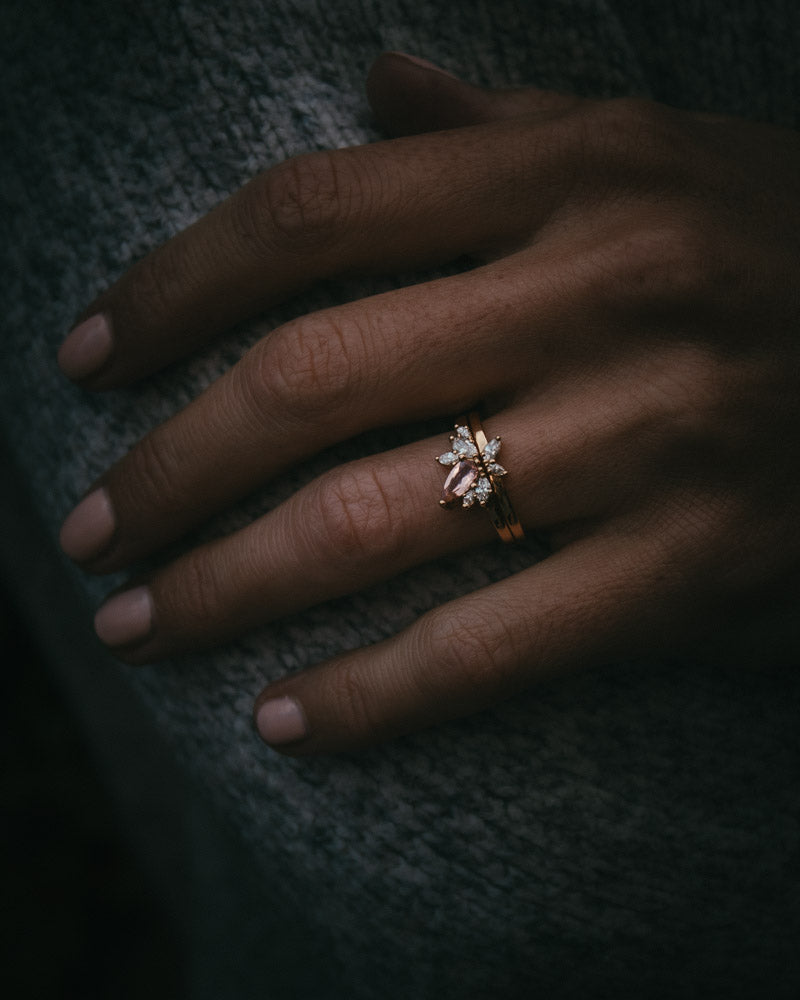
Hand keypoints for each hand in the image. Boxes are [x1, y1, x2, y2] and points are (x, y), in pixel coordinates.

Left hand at [57, 53, 799, 753]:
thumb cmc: (782, 248)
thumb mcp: (653, 151)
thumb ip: (500, 126)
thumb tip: (373, 86)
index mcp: (580, 177)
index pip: (312, 213)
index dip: (171, 287)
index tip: (85, 357)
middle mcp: (602, 297)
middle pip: (310, 378)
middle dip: (170, 467)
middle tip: (89, 530)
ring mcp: (646, 441)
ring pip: (376, 523)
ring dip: (227, 590)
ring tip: (135, 628)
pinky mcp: (691, 571)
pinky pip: (490, 647)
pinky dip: (371, 696)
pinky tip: (283, 722)